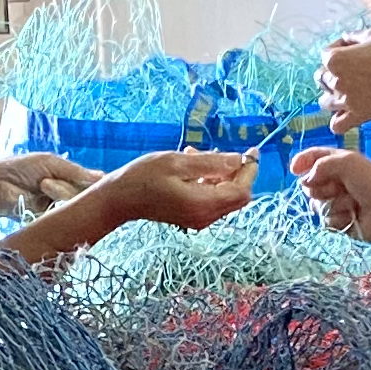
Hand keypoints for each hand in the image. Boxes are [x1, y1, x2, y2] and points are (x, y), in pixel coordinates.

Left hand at [0, 152, 93, 230]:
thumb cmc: (19, 169)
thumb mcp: (50, 163)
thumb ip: (77, 172)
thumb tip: (105, 176)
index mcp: (69, 177)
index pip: (92, 184)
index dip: (97, 185)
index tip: (100, 184)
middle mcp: (67, 194)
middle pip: (86, 196)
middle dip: (69, 188)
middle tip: (46, 183)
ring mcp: (59, 209)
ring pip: (75, 207)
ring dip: (60, 195)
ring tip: (41, 187)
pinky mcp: (49, 222)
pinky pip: (63, 218)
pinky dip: (56, 210)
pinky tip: (45, 201)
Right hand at [101, 148, 257, 233]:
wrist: (119, 199)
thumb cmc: (143, 177)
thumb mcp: (178, 162)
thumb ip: (211, 163)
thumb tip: (238, 160)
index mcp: (203, 204)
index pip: (241, 190)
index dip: (249, 170)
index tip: (250, 150)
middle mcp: (205, 216)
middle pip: (237, 196)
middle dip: (236, 172)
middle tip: (221, 152)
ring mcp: (199, 219)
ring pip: (225, 196)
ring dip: (220, 174)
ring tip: (195, 155)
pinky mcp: (192, 217)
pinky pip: (212, 199)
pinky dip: (210, 182)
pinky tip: (191, 168)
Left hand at [318, 34, 370, 131]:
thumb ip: (354, 37)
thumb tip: (346, 38)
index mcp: (335, 59)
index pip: (325, 54)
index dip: (338, 48)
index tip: (350, 48)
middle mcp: (336, 81)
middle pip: (322, 78)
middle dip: (333, 72)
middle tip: (350, 69)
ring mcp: (346, 100)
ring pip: (325, 103)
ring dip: (332, 96)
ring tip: (345, 92)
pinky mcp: (358, 114)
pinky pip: (337, 125)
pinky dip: (338, 121)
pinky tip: (347, 113)